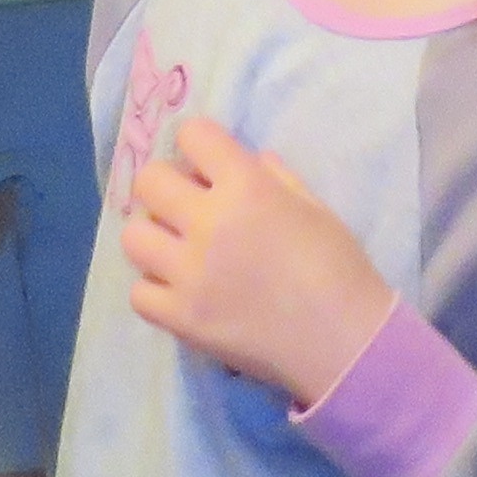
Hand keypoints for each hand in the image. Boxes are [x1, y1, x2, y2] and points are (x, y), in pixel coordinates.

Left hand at [124, 117, 396, 407]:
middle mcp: (209, 223)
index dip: (199, 146)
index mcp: (246, 187)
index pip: (192, 135)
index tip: (207, 165)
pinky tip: (180, 291)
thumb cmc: (338, 268)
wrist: (343, 342)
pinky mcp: (181, 319)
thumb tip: (249, 161)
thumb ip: (276, 177)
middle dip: (165, 185)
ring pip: (133, 236)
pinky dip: (156, 289)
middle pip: (149, 181)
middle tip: (185, 206)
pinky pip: (139, 293)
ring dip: (153, 237)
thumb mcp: (314, 207)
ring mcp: (189, 274)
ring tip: (176, 251)